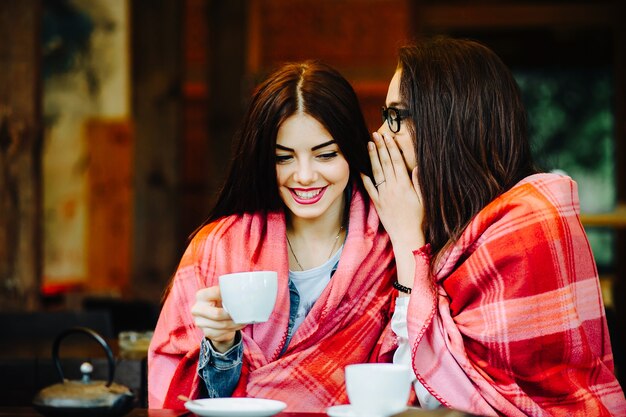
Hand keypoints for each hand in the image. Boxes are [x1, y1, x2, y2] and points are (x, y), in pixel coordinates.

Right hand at [191, 285, 245, 352]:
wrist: (215, 320)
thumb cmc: (220, 303)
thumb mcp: (222, 295)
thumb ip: (228, 292)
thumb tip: (244, 290)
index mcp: (201, 295)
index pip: (216, 293)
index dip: (229, 294)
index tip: (241, 295)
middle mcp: (197, 309)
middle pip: (217, 314)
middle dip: (232, 314)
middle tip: (244, 312)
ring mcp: (200, 323)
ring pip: (222, 325)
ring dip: (235, 323)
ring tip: (244, 319)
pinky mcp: (207, 333)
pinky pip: (223, 333)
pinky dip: (233, 329)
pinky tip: (239, 325)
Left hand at [361, 131, 424, 250]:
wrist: (407, 236)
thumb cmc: (419, 218)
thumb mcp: (424, 199)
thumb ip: (419, 182)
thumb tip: (417, 166)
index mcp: (405, 185)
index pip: (397, 162)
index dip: (392, 148)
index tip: (388, 137)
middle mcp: (393, 188)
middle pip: (385, 163)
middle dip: (380, 147)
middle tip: (375, 135)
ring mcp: (383, 195)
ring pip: (376, 172)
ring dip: (372, 157)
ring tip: (369, 144)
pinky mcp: (377, 203)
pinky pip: (369, 188)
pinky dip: (364, 177)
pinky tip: (360, 167)